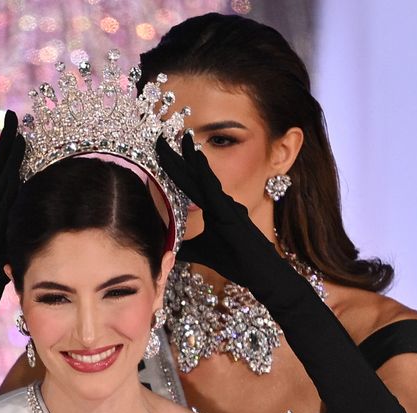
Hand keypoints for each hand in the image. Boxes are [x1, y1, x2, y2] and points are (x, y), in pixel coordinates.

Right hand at [0, 109, 24, 270]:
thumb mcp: (11, 247)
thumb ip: (18, 232)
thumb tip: (36, 229)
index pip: (5, 175)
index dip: (12, 155)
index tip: (21, 134)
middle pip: (0, 165)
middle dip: (7, 140)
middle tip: (13, 114)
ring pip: (1, 171)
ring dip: (9, 147)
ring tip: (17, 124)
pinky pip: (4, 186)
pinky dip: (12, 166)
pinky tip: (19, 150)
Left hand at [156, 132, 280, 295]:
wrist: (257, 270)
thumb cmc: (233, 259)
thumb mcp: (199, 252)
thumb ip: (183, 246)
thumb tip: (163, 247)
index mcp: (209, 207)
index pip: (186, 183)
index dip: (173, 167)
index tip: (159, 151)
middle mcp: (217, 200)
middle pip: (192, 174)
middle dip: (176, 156)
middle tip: (160, 137)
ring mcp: (225, 204)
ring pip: (203, 177)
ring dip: (191, 157)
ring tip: (179, 138)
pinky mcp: (231, 211)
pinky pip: (215, 189)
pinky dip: (206, 173)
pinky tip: (197, 158)